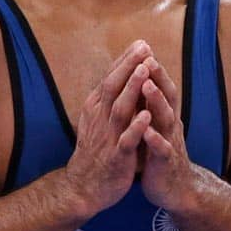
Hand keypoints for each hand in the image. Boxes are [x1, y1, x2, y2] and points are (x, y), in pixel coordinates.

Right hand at [65, 40, 154, 212]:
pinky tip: (147, 115)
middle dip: (129, 66)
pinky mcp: (116, 157)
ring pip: (119, 108)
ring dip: (132, 88)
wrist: (84, 187)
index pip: (110, 78)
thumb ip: (109, 98)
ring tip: (144, 70)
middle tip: (143, 47)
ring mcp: (107, 137)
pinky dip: (136, 127)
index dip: (125, 60)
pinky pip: (126, 140)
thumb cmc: (95, 150)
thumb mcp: (97, 119)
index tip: (141, 43)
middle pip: (113, 86)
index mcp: (96, 108)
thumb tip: (122, 74)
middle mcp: (99, 118)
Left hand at [139, 58, 197, 210]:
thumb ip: (149, 103)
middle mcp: (169, 124)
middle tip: (148, 59)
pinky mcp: (166, 163)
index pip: (160, 86)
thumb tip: (140, 76)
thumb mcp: (155, 124)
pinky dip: (155, 139)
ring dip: (157, 101)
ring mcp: (170, 141)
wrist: (175, 188)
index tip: (141, 48)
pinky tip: (146, 132)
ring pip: (166, 118)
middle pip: (167, 96)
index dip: (152, 68)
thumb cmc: (159, 152)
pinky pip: (162, 150)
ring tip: (148, 85)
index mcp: (163, 114)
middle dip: (158, 77)